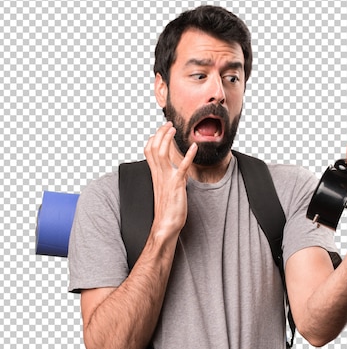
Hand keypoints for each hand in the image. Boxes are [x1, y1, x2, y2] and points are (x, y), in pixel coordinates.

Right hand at [144, 122, 197, 236]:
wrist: (166, 225)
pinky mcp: (177, 185)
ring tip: (174, 129)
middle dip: (160, 133)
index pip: (149, 151)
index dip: (153, 138)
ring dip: (168, 139)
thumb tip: (175, 171)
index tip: (161, 130)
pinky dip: (188, 156)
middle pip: (154, 147)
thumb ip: (169, 178)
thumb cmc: (168, 210)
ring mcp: (167, 179)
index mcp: (156, 175)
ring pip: (161, 152)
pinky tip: (195, 147)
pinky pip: (182, 167)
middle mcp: (159, 174)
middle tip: (168, 123)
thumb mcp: (166, 189)